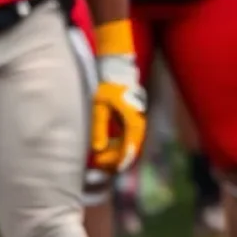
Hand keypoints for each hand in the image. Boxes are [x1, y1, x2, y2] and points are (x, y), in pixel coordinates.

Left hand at [91, 20, 146, 172]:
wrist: (117, 70)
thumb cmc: (107, 86)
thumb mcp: (100, 105)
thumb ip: (99, 127)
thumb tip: (97, 149)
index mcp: (133, 121)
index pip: (128, 149)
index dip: (115, 161)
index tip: (101, 165)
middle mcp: (138, 124)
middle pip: (130, 150)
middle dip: (115, 160)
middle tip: (97, 164)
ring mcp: (137, 123)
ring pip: (129, 146)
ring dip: (116, 154)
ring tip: (100, 159)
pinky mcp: (132, 121)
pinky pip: (127, 139)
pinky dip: (118, 146)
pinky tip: (105, 147)